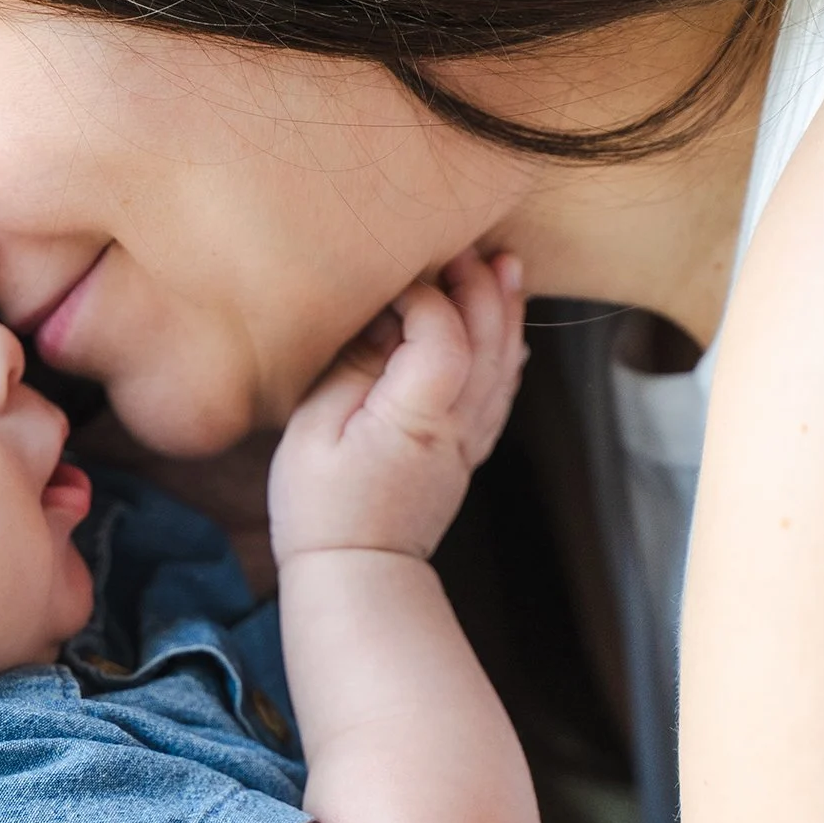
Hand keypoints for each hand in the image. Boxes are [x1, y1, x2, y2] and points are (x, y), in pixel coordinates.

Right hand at [268, 250, 525, 564]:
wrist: (358, 575)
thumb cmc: (321, 507)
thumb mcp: (314, 430)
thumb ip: (353, 367)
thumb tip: (382, 318)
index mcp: (415, 415)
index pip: (443, 334)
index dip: (425, 295)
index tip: (392, 280)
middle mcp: (456, 425)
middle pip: (488, 340)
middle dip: (480, 285)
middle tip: (463, 246)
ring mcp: (469, 440)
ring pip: (505, 363)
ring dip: (507, 310)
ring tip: (505, 265)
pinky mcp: (467, 452)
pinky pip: (502, 392)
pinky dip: (509, 353)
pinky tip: (509, 330)